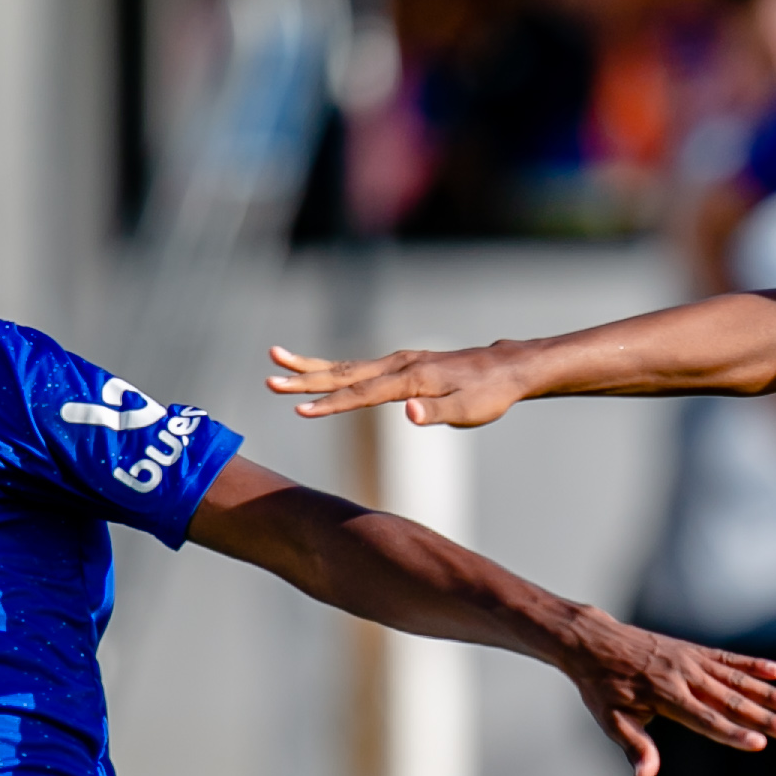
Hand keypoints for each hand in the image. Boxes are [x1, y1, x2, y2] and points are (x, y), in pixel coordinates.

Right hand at [265, 341, 539, 428]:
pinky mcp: (402, 364)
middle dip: (305, 378)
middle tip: (269, 379)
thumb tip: (408, 413)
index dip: (330, 404)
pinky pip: (360, 366)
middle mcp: (399, 365)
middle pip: (344, 373)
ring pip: (347, 366)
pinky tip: (318, 371)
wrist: (506, 368)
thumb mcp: (470, 411)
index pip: (362, 395)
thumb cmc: (490, 394)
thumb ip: (437, 412)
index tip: (300, 410)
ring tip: (277, 362)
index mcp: (411, 379)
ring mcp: (399, 361)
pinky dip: (334, 368)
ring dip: (311, 367)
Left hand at [556, 608, 775, 775]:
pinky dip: (752, 665)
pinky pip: (728, 659)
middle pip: (731, 701)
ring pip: (736, 680)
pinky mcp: (693, 651)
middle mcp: (683, 676)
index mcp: (664, 695)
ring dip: (769, 693)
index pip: (705, 719)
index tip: (760, 743)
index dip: (733, 733)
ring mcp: (691, 661)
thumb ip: (634, 746)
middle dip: (765, 718)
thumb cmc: (602, 687)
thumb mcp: (610, 720)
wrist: (594, 642)